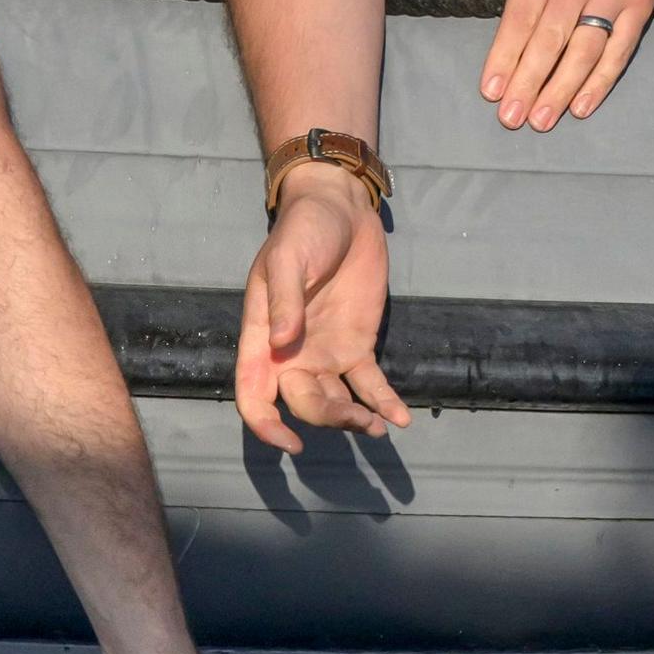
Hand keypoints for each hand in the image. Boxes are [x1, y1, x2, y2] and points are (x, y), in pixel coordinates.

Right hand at [235, 165, 413, 458]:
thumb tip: (280, 344)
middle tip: (356, 420)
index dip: (267, 425)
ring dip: (354, 419)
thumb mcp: (288, 259)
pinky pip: (369, 385)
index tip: (290, 443)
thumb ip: (285, 300)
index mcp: (262, 339)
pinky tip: (400, 419)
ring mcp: (326, 354)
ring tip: (378, 425)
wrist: (340, 209)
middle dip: (326, 419)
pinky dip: (384, 403)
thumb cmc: (304, 230)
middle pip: (302, 404)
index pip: (254, 395)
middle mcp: (291, 356)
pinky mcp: (358, 347)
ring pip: (335, 402)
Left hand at [450, 0, 653, 129]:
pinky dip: (601, 81)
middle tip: (511, 117)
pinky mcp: (643, 0)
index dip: (505, 56)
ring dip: (562, 89)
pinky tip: (580, 106)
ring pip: (586, 49)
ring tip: (541, 119)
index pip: (522, 15)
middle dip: (529, 82)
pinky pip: (620, 49)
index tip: (491, 90)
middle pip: (552, 38)